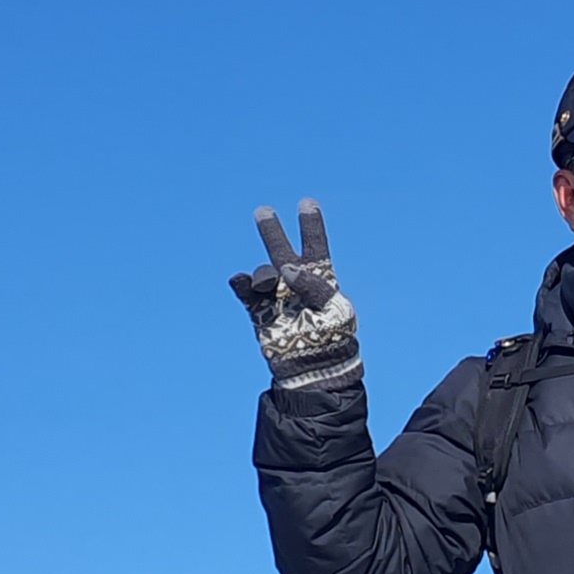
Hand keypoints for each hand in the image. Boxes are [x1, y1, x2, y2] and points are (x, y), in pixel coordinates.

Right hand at [229, 199, 363, 393]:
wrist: (316, 370)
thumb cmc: (334, 339)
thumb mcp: (335, 309)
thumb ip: (313, 285)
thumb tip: (286, 268)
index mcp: (321, 278)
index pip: (315, 247)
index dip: (311, 226)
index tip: (307, 203)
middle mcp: (296, 284)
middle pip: (282, 251)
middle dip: (272, 232)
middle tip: (263, 211)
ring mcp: (277, 297)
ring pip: (264, 273)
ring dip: (264, 273)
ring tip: (268, 282)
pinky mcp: (261, 313)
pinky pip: (248, 294)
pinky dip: (242, 284)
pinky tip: (239, 279)